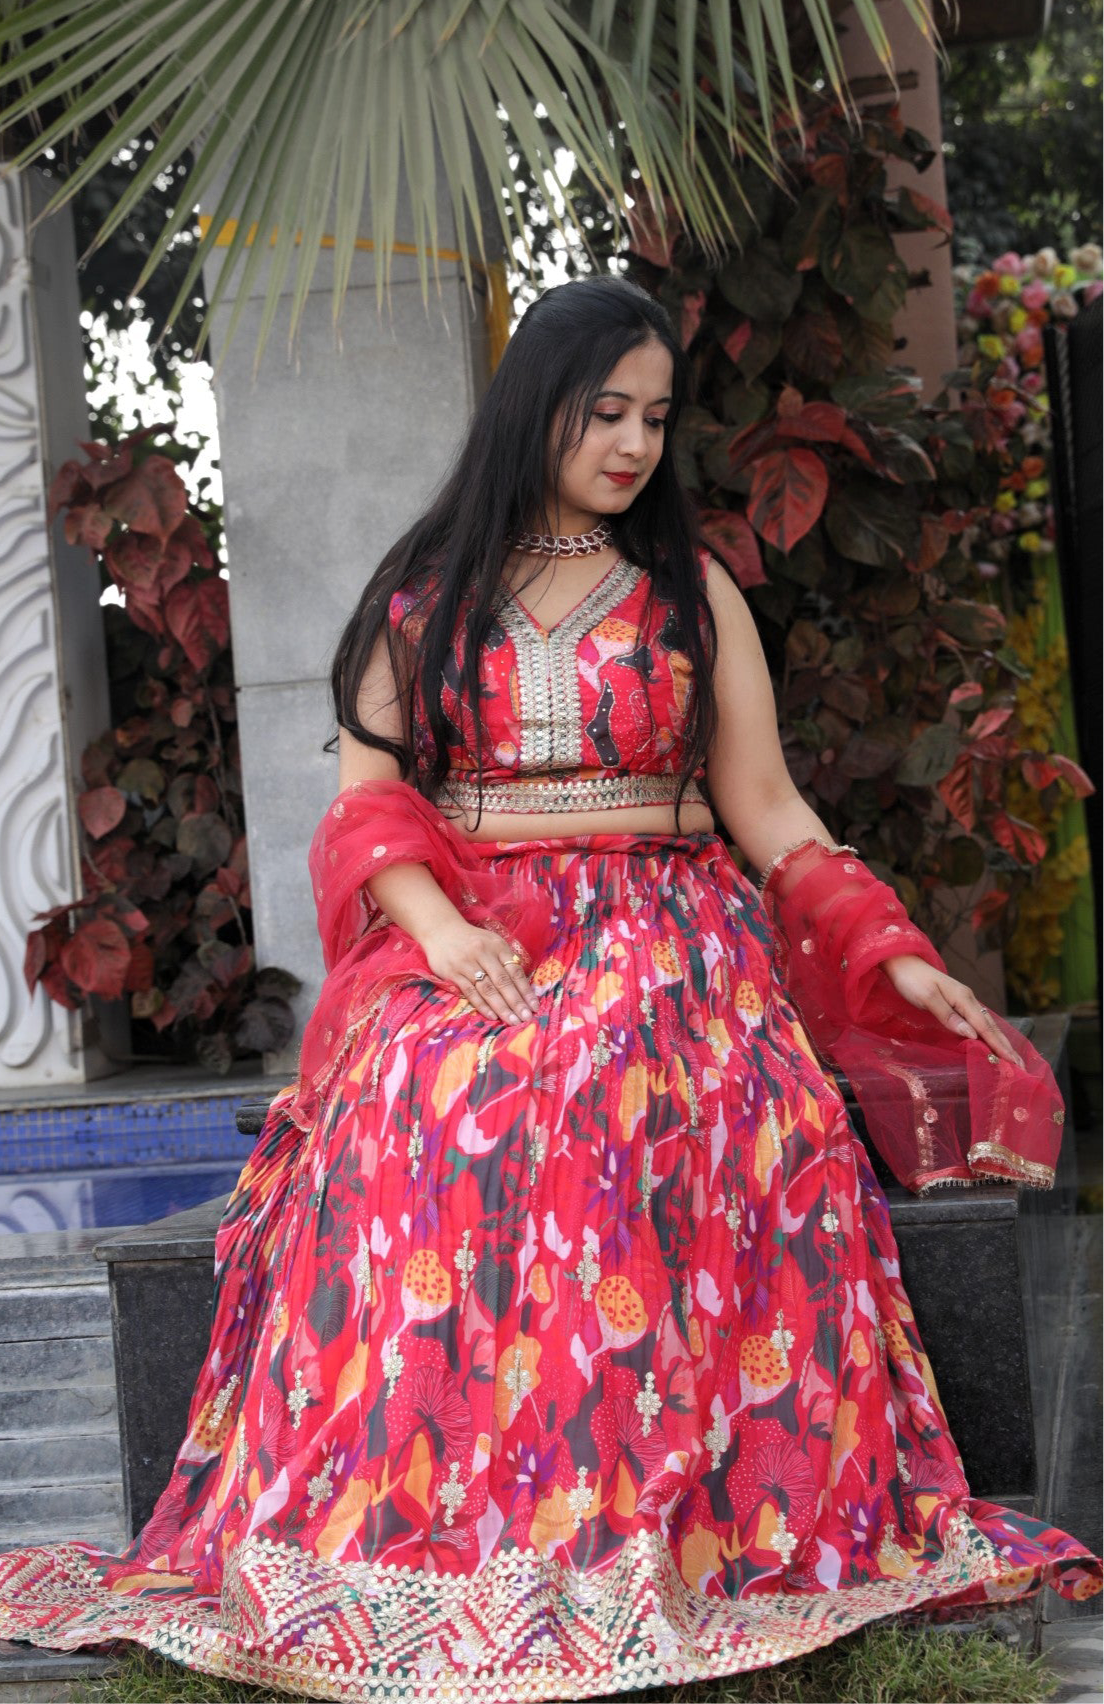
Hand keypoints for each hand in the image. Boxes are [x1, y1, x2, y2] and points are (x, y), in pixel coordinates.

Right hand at [422, 921, 534, 1023]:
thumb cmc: (472, 940)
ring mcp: (467, 964)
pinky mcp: (452, 973)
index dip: (525, 990)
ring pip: (487, 989)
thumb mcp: (492, 943)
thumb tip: (522, 985)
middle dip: (516, 1002)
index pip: (515, 971)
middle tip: (526, 1018)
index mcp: (497, 946)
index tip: (534, 1006)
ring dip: (501, 1007)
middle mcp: (483, 954)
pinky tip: (492, 1016)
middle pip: (503, 982)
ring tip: (512, 1021)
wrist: (442, 930)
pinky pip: (470, 992)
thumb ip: (505, 960)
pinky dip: (482, 1005)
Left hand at [880, 954, 1020, 1064]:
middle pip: (991, 1026)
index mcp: (963, 998)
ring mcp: (963, 1001)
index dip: (999, 1046)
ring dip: (1000, 1041)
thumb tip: (972, 1034)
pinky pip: (978, 1021)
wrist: (903, 962)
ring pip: (987, 1024)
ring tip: (1011, 1058)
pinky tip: (991, 1042)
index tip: (1013, 1063)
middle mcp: (968, 999)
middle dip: (1006, 1047)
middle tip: (1021, 1066)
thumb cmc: (912, 980)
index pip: (985, 1027)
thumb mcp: (927, 998)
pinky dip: (988, 1034)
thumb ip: (948, 1016)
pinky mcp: (957, 1003)